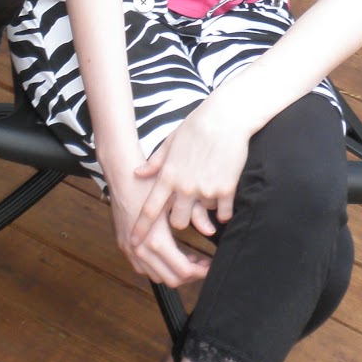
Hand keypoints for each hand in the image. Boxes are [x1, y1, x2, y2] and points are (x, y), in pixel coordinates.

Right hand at [106, 172, 209, 287]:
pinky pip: (143, 268)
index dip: (201, 271)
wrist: (121, 175)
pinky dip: (158, 267)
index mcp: (155, 241)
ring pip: (157, 277)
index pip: (183, 271)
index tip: (211, 264)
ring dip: (174, 271)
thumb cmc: (148, 182)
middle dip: (190, 274)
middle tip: (204, 263)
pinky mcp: (124, 246)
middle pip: (171, 279)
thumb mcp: (174, 196)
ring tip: (190, 257)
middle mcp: (140, 251)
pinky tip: (171, 252)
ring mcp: (129, 250)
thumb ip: (196, 214)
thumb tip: (210, 231)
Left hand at [131, 100, 249, 249]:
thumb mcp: (171, 142)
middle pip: (178, 222)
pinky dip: (223, 209)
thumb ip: (156, 162)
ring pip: (203, 217)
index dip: (141, 228)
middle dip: (182, 219)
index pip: (150, 209)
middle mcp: (185, 187)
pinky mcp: (226, 190)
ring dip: (204, 209)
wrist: (225, 118)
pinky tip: (223, 197)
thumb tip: (138, 173)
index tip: (134, 243)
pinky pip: (223, 213)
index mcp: (168, 175)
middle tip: (188, 209)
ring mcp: (206, 190)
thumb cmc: (197, 126)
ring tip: (208, 189)